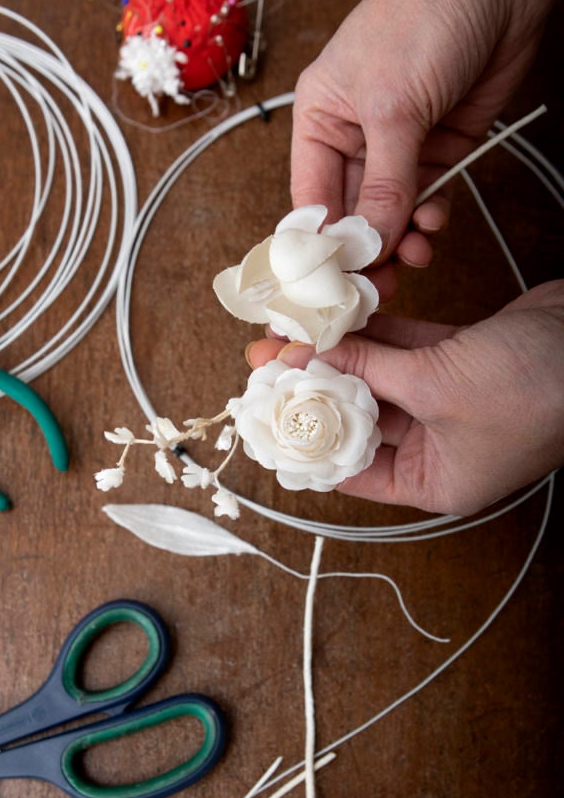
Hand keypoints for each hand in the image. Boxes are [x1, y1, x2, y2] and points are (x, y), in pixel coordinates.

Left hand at [246, 281, 563, 516]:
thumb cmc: (535, 390)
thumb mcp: (437, 384)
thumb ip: (370, 367)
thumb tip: (311, 353)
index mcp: (435, 481)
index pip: (351, 470)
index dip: (305, 440)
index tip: (263, 414)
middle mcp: (438, 448)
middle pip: (358, 418)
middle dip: (313, 388)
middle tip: (265, 362)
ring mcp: (448, 402)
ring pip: (378, 378)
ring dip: (338, 354)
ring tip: (287, 333)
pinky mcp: (459, 360)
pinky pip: (404, 349)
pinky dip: (374, 333)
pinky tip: (333, 316)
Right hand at [291, 0, 563, 270]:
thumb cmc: (422, 16)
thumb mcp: (393, 109)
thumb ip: (383, 185)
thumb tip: (368, 246)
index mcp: (320, 119)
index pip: (310, 199)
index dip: (320, 247)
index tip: (333, 287)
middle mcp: (354, 134)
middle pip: (351, 213)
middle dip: (366, 250)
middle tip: (381, 287)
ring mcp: (399, 141)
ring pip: (391, 211)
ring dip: (402, 239)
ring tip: (416, 256)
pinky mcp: (441, 143)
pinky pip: (428, 196)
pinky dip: (431, 217)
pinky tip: (435, 226)